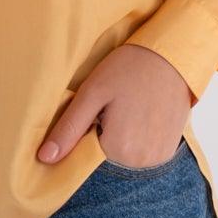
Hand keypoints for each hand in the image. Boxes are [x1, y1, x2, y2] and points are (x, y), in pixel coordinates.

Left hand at [35, 44, 195, 168]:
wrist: (172, 56)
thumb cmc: (129, 68)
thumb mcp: (92, 93)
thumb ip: (68, 129)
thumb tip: (44, 158)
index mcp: (119, 149)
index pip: (86, 152)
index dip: (87, 129)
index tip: (98, 108)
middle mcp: (141, 161)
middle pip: (106, 155)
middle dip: (104, 133)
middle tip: (115, 105)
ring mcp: (158, 158)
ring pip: (124, 154)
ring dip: (122, 136)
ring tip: (131, 108)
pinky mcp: (169, 151)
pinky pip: (142, 152)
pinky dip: (138, 136)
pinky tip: (142, 113)